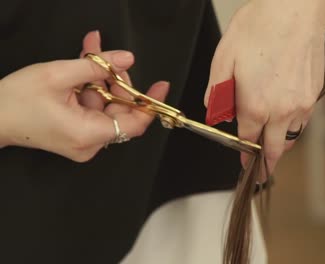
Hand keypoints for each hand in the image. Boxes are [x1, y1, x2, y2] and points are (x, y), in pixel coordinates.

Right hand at [0, 32, 168, 161]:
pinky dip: (91, 90)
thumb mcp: (58, 75)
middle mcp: (90, 144)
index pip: (134, 123)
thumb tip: (126, 60)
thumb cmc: (16, 100)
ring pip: (106, 107)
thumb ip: (96, 66)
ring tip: (91, 55)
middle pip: (120, 111)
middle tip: (107, 59)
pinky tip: (84, 69)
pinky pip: (94, 110)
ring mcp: (84, 141)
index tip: (161, 86)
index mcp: (88, 134)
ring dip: (101, 81)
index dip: (150, 104)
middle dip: (116, 82)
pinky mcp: (77, 136)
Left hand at [205, 0, 324, 175]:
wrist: (296, 9)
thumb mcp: (224, 58)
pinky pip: (304, 120)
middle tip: (262, 170)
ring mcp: (302, 102)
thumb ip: (218, 91)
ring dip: (280, 143)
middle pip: (274, 148)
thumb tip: (215, 110)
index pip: (249, 141)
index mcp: (256, 105)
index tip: (243, 161)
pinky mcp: (315, 92)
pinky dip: (294, 126)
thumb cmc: (261, 27)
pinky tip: (286, 118)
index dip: (244, 153)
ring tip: (273, 145)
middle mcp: (282, 110)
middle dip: (266, 161)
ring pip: (292, 136)